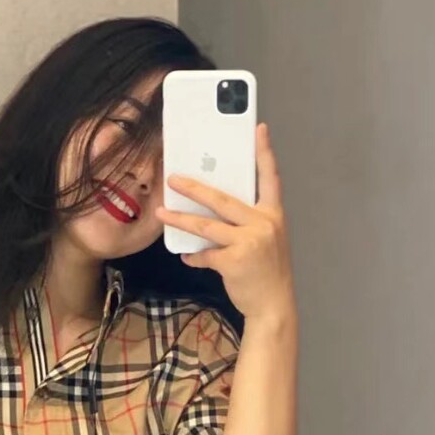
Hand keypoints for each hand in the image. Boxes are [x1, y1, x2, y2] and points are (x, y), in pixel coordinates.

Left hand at [155, 122, 296, 323]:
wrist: (273, 305)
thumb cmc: (266, 271)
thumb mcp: (266, 239)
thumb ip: (247, 222)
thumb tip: (215, 211)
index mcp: (273, 214)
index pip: (270, 177)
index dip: (265, 152)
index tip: (259, 129)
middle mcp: (263, 223)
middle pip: (223, 199)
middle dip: (195, 188)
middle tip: (173, 178)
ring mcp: (250, 241)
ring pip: (207, 225)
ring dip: (181, 218)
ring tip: (161, 211)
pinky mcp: (235, 261)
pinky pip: (206, 254)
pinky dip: (194, 256)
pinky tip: (187, 256)